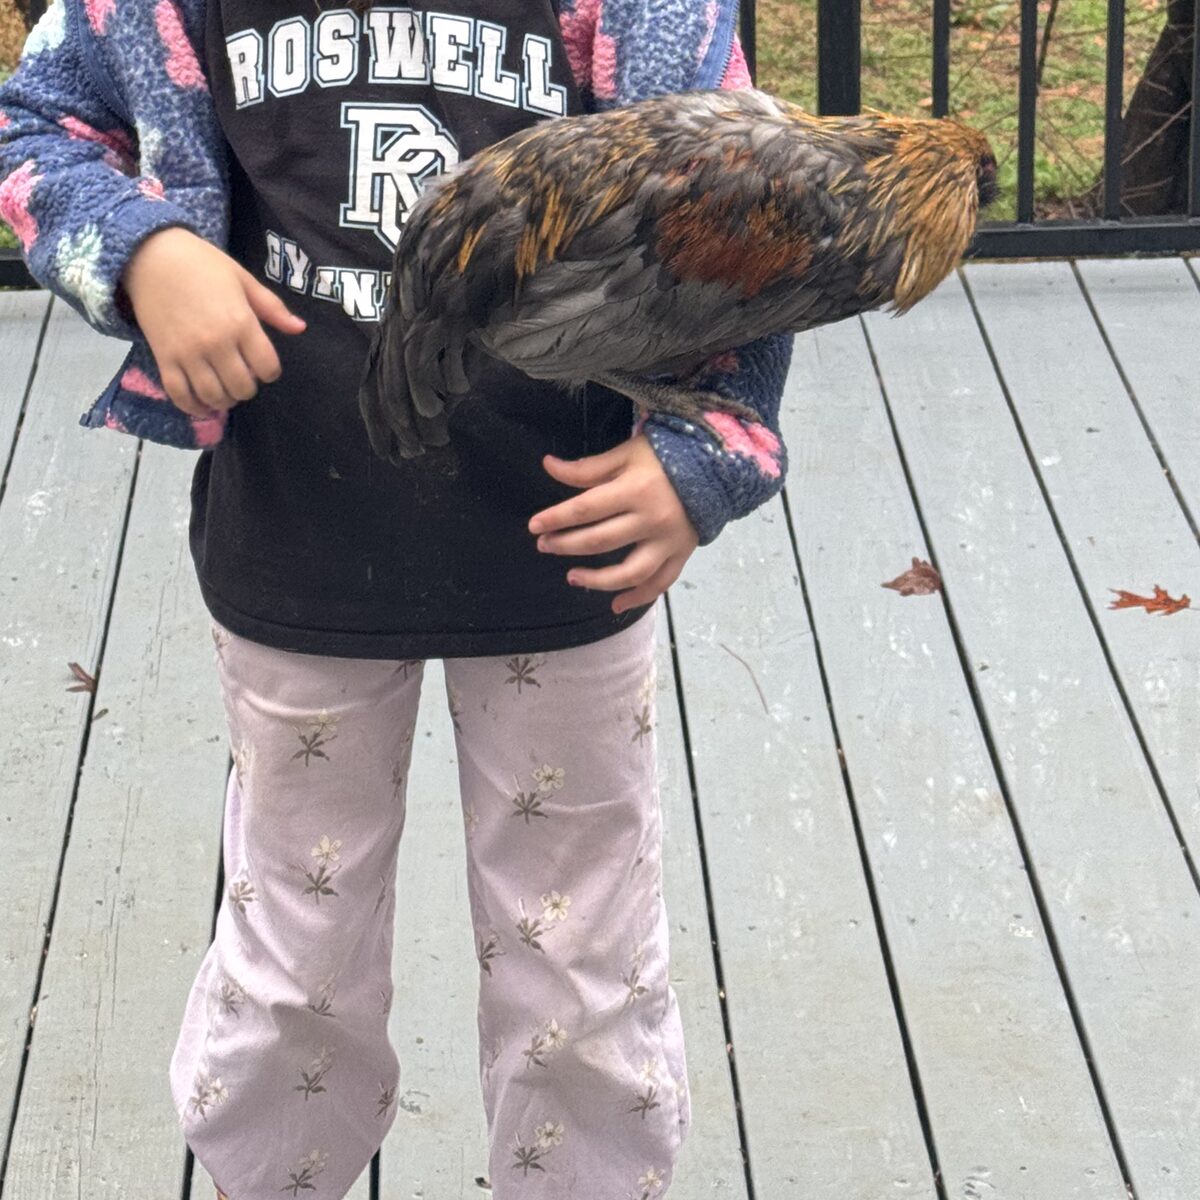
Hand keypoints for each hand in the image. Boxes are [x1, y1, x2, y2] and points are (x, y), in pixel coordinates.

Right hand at [119, 226, 306, 416]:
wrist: (150, 255)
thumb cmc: (201, 264)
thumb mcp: (242, 279)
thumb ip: (272, 307)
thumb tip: (300, 328)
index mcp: (240, 322)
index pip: (267, 367)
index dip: (269, 371)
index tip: (262, 365)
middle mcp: (216, 343)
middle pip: (242, 387)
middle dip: (247, 387)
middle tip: (242, 377)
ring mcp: (188, 353)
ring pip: (214, 396)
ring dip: (224, 400)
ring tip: (225, 390)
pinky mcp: (164, 358)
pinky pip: (180, 395)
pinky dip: (193, 407)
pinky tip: (203, 405)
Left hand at [528, 433, 699, 613]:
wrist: (717, 468)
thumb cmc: (666, 457)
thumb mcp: (627, 454)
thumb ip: (588, 467)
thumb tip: (548, 466)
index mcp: (635, 489)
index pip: (586, 508)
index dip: (557, 518)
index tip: (534, 526)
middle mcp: (652, 519)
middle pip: (600, 541)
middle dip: (566, 545)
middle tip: (544, 546)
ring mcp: (668, 542)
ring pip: (629, 572)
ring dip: (597, 580)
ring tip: (572, 577)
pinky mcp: (681, 555)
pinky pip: (659, 584)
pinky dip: (637, 598)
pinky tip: (614, 606)